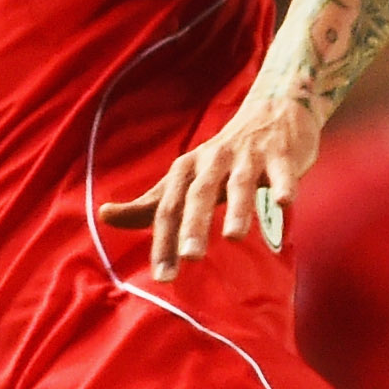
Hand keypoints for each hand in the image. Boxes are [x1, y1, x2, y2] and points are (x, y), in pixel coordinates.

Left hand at [101, 96, 324, 278]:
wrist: (272, 111)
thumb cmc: (224, 156)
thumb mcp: (184, 177)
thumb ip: (150, 202)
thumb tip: (104, 215)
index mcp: (187, 170)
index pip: (169, 209)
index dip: (164, 242)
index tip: (163, 278)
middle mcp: (213, 161)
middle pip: (199, 194)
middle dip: (194, 225)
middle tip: (190, 258)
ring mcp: (249, 157)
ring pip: (240, 183)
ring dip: (237, 208)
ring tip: (233, 237)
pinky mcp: (281, 155)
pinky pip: (282, 172)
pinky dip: (283, 185)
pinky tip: (284, 203)